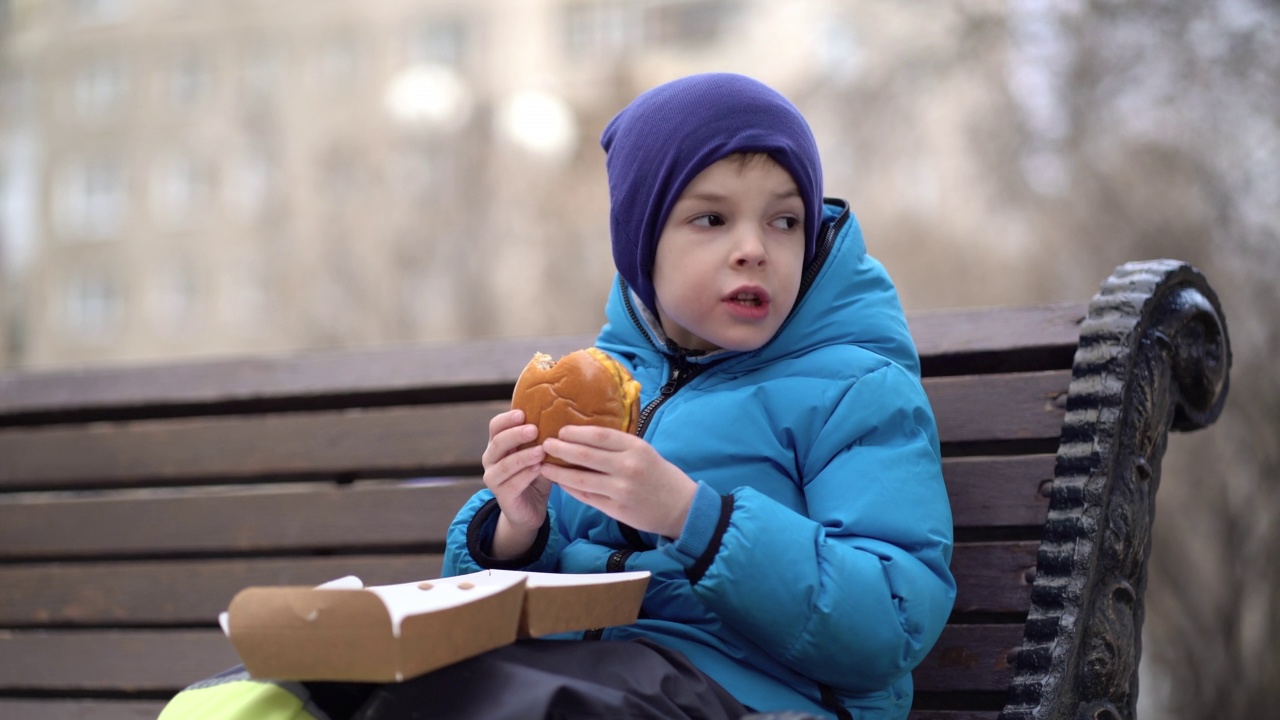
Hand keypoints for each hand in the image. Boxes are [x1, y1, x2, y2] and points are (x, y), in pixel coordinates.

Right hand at [481, 409, 551, 559]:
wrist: (530, 510)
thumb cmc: (535, 475)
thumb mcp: (539, 454)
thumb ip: (542, 438)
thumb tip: (562, 416)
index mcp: (498, 444)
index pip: (495, 426)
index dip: (507, 419)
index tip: (523, 413)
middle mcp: (491, 459)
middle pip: (497, 442)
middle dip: (516, 434)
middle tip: (534, 429)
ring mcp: (493, 478)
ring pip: (505, 465)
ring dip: (524, 456)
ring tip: (541, 450)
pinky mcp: (502, 496)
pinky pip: (512, 484)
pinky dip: (526, 475)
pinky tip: (539, 469)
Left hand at [541, 426, 696, 538]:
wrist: (681, 507)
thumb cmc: (660, 476)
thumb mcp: (644, 452)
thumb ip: (619, 446)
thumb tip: (585, 437)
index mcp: (636, 448)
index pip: (599, 435)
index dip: (576, 432)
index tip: (561, 430)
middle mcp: (627, 467)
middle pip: (585, 455)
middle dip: (560, 448)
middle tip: (545, 444)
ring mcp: (620, 490)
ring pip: (580, 478)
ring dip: (558, 471)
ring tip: (543, 465)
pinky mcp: (616, 509)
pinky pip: (586, 496)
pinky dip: (570, 488)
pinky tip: (560, 482)